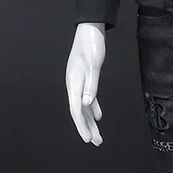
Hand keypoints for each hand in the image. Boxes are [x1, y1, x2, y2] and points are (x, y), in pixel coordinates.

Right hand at [66, 22, 105, 144]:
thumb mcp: (93, 65)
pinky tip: (98, 116)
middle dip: (87, 128)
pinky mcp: (86, 78)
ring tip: (97, 135)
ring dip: (91, 121)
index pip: (76, 110)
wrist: (90, 30)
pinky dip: (93, 108)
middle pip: (79, 112)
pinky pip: (88, 98)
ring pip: (84, 107)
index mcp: (74, 83)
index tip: (88, 138)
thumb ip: (91, 85)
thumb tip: (86, 104)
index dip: (81, 126)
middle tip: (96, 142)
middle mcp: (74, 85)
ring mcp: (79, 82)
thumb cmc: (91, 46)